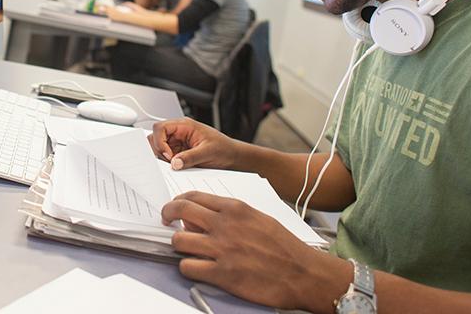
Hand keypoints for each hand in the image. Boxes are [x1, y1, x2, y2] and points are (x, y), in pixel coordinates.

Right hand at [148, 118, 234, 169]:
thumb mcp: (207, 152)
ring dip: (163, 158)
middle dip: (159, 151)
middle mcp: (178, 133)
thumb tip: (174, 163)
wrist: (232, 157)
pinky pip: (166, 157)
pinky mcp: (178, 153)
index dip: (160, 141)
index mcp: (184, 125)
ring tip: (177, 164)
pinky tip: (178, 167)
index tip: (169, 155)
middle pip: (155, 137)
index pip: (160, 128)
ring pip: (159, 148)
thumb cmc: (224, 149)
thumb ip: (190, 157)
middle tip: (171, 161)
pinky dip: (168, 164)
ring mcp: (177, 143)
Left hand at [162, 192, 347, 311]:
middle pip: (180, 211)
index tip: (174, 208)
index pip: (193, 196)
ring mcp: (222, 249)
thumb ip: (230, 215)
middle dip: (167, 215)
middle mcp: (225, 225)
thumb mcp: (257, 218)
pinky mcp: (222, 274)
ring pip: (179, 240)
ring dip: (178, 245)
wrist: (304, 273)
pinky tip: (197, 268)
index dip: (178, 202)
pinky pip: (188, 267)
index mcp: (235, 209)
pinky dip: (188, 268)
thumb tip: (203, 217)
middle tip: (166, 222)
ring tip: (186, 249)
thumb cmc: (284, 247)